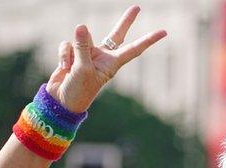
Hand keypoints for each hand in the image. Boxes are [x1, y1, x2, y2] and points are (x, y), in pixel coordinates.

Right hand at [45, 6, 165, 112]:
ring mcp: (88, 54)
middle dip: (125, 21)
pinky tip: (63, 68)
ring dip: (71, 52)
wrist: (62, 100)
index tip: (164, 32)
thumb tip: (81, 26)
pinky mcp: (73, 53)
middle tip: (137, 7)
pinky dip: (63, 55)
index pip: (134, 49)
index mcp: (112, 63)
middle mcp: (103, 56)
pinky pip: (66, 45)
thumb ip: (82, 47)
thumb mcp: (82, 69)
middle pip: (116, 35)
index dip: (148, 40)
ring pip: (80, 40)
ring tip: (70, 68)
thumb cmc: (78, 90)